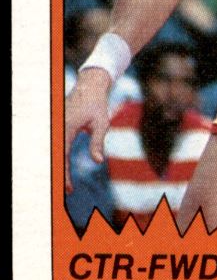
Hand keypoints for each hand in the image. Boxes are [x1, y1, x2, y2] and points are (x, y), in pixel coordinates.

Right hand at [64, 68, 111, 192]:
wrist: (90, 86)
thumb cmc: (98, 104)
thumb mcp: (101, 124)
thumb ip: (97, 142)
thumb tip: (98, 161)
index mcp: (66, 127)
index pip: (62, 156)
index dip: (64, 175)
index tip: (69, 189)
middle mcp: (57, 126)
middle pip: (53, 156)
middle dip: (57, 175)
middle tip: (64, 193)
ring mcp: (55, 125)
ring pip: (52, 151)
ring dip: (56, 168)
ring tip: (62, 185)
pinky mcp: (56, 125)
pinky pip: (54, 145)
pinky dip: (56, 158)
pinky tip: (61, 170)